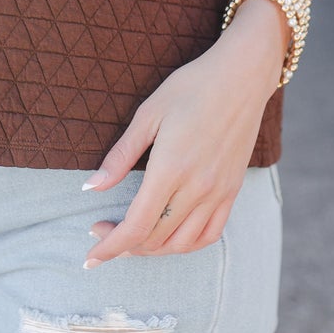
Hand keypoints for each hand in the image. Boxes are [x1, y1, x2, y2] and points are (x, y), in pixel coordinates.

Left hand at [81, 13, 284, 266]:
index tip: (91, 257)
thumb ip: (120, 156)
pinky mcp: (232, 190)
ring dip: (152, 249)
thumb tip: (91, 187)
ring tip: (131, 237)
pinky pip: (210, 234)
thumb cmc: (192, 87)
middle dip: (123, 246)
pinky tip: (168, 235)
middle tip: (101, 231)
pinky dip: (185, 244)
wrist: (243, 75)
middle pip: (156, 238)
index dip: (111, 247)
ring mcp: (219, 191)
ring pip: (182, 243)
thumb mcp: (148, 114)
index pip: (137, 226)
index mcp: (171, 168)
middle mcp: (197, 187)